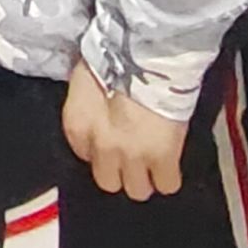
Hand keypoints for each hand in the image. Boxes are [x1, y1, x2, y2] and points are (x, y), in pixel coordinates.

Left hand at [62, 60, 185, 200]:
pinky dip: (169, 176)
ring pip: (137, 191)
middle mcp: (101, 147)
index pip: (85, 155)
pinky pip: (167, 185)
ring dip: (144, 177)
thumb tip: (98, 114)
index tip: (111, 139)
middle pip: (108, 182)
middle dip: (120, 171)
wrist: (146, 56)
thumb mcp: (85, 82)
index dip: (100, 149)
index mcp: (77, 127)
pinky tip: (170, 163)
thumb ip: (88, 107)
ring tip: (152, 161)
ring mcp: (132, 156)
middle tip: (132, 156)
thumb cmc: (115, 58)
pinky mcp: (163, 158)